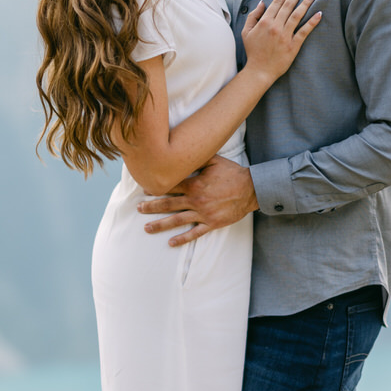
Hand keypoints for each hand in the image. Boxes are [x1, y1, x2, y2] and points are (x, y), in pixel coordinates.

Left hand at [137, 155, 257, 245]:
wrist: (252, 189)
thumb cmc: (233, 173)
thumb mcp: (215, 160)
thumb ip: (199, 156)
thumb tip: (185, 146)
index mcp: (195, 184)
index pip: (170, 186)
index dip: (156, 187)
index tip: (144, 189)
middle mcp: (196, 200)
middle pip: (169, 204)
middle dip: (152, 206)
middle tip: (138, 209)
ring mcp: (203, 213)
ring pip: (177, 220)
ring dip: (160, 224)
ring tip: (147, 228)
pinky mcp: (212, 223)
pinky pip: (195, 233)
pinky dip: (182, 239)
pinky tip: (171, 243)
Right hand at [241, 0, 319, 81]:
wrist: (259, 71)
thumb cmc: (253, 51)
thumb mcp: (246, 32)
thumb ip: (253, 15)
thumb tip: (263, 2)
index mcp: (265, 21)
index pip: (277, 1)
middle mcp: (276, 26)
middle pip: (289, 5)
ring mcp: (285, 36)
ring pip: (297, 15)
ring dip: (306, 2)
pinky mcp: (293, 45)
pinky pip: (304, 31)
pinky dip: (312, 22)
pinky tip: (319, 13)